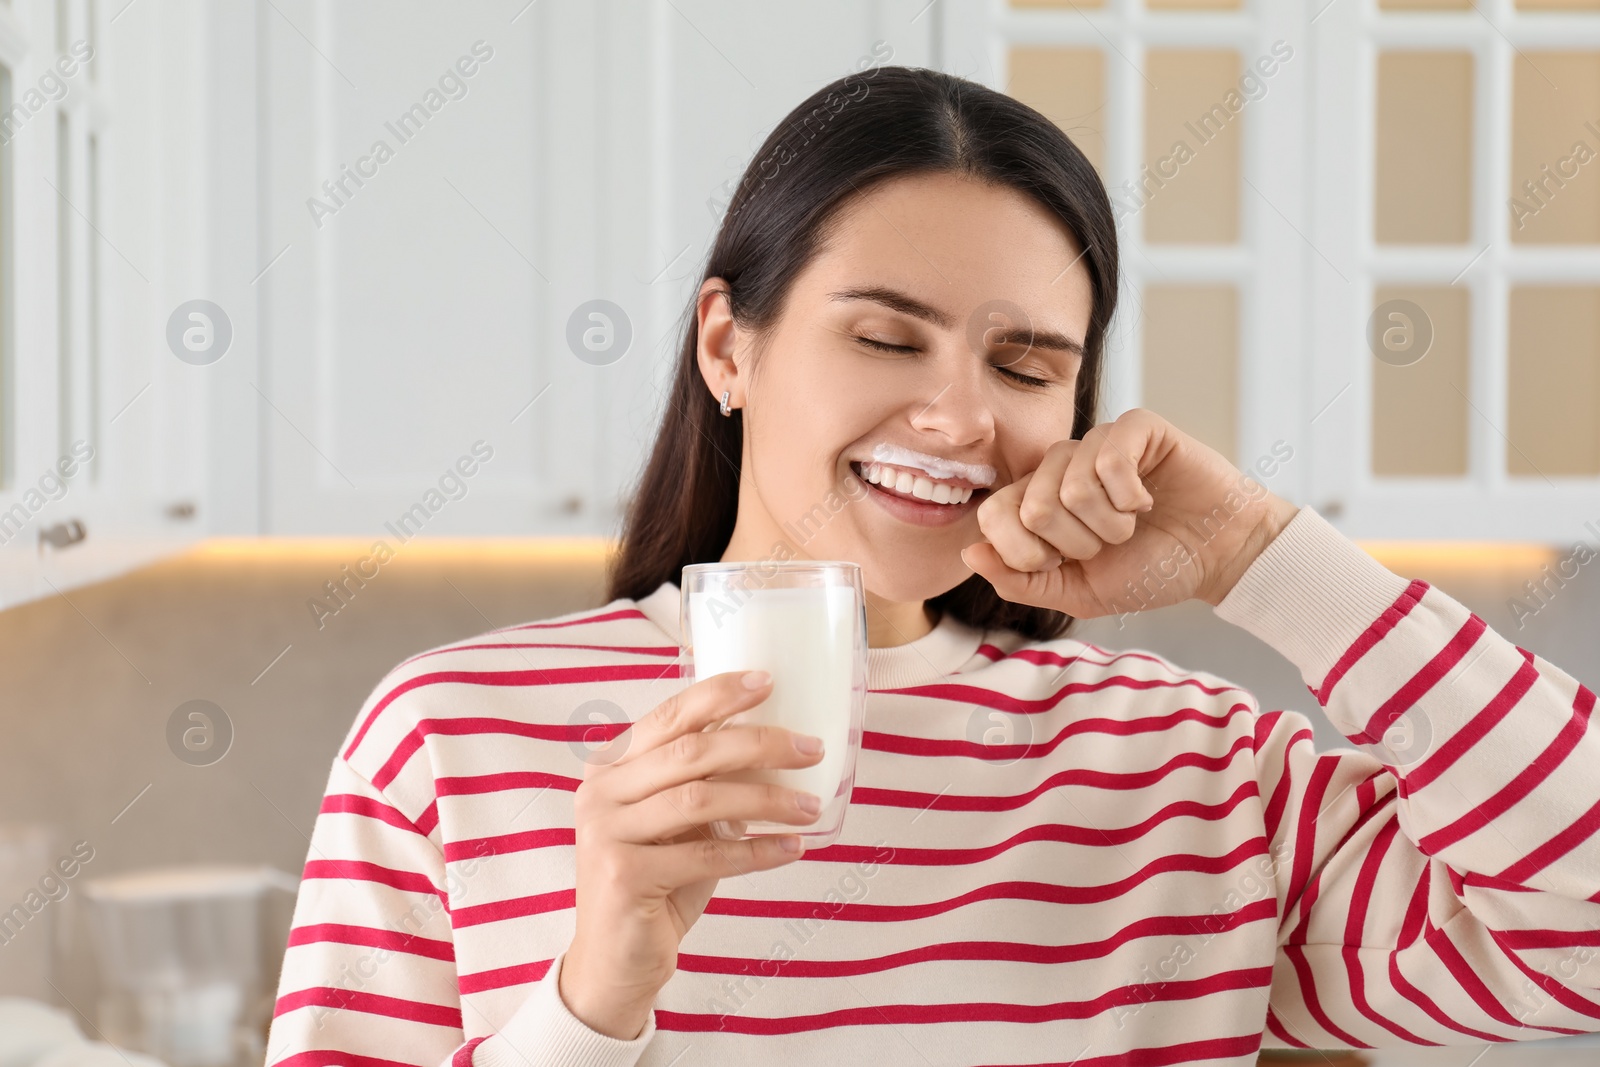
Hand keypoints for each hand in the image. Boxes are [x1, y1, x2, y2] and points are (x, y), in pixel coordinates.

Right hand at [560, 670, 825, 1038]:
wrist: (615, 961)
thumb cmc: (657, 884)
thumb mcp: (680, 825)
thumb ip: (708, 785)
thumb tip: (778, 749)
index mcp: (611, 767)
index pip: (670, 716)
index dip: (719, 695)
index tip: (767, 681)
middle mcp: (600, 792)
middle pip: (691, 753)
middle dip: (760, 744)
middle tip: (810, 748)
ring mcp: (606, 833)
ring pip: (701, 799)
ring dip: (766, 799)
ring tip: (809, 805)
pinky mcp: (623, 875)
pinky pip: (706, 854)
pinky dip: (757, 850)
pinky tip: (791, 848)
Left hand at [960, 408, 1298, 618]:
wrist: (1215, 557)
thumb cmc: (1149, 570)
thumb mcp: (1077, 593)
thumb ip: (1020, 581)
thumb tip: (970, 553)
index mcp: (1036, 502)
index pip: (993, 516)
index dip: (1030, 554)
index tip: (1067, 562)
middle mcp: (1058, 467)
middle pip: (1032, 507)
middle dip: (1079, 544)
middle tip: (1108, 543)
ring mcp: (1094, 443)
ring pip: (1072, 486)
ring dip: (1111, 524)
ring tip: (1132, 523)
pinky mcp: (1134, 428)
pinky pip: (1109, 458)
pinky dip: (1131, 496)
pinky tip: (1147, 499)